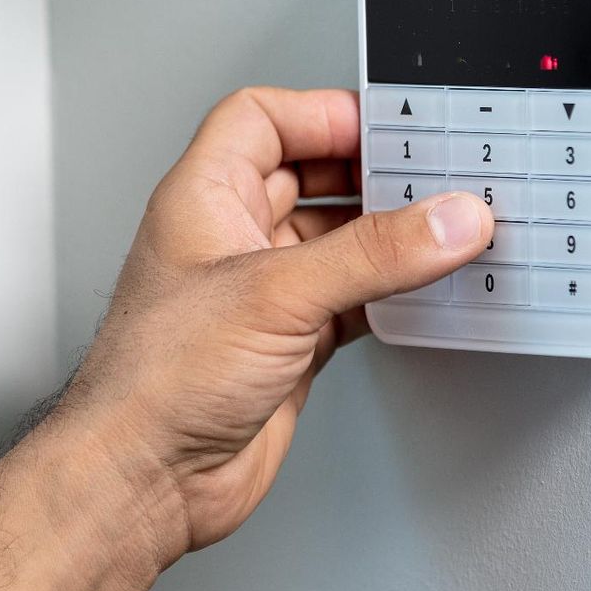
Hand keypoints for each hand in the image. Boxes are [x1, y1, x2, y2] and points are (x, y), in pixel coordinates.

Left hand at [60, 87, 491, 566]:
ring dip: (390, 239)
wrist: (144, 478)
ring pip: (338, 242)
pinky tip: (424, 294)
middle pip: (311, 176)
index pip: (263, 119)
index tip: (387, 126)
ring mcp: (260, 294)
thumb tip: (446, 218)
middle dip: (371, 174)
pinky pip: (351, 300)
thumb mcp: (277, 293)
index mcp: (204, 196)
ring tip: (446, 230)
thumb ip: (372, 254)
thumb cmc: (156, 379)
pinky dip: (391, 294)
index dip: (323, 113)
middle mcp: (230, 238)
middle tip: (434, 175)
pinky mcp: (287, 346)